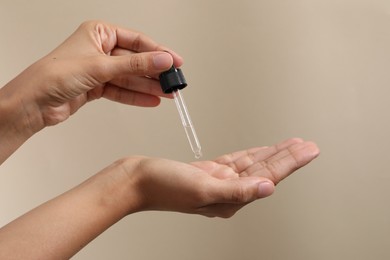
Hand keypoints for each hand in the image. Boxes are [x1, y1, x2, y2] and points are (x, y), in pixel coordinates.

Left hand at [4, 20, 181, 127]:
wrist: (35, 103)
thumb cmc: (55, 75)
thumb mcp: (101, 66)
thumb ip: (135, 65)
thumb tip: (162, 60)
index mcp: (99, 33)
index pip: (136, 41)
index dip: (158, 52)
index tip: (175, 61)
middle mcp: (100, 50)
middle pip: (135, 61)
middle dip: (154, 73)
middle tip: (173, 82)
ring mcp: (99, 70)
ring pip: (130, 78)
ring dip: (148, 87)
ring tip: (167, 94)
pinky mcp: (97, 87)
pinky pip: (122, 91)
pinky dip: (136, 97)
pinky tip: (152, 100)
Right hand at [123, 138, 318, 217]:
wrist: (137, 179)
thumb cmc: (163, 187)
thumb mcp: (202, 189)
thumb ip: (237, 191)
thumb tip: (267, 188)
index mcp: (230, 199)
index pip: (267, 177)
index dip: (290, 162)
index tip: (308, 150)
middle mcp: (228, 191)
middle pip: (265, 170)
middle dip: (288, 157)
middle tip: (308, 146)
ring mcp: (219, 181)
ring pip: (253, 164)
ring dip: (273, 154)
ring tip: (292, 145)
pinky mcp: (208, 171)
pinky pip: (237, 161)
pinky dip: (251, 153)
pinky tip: (261, 151)